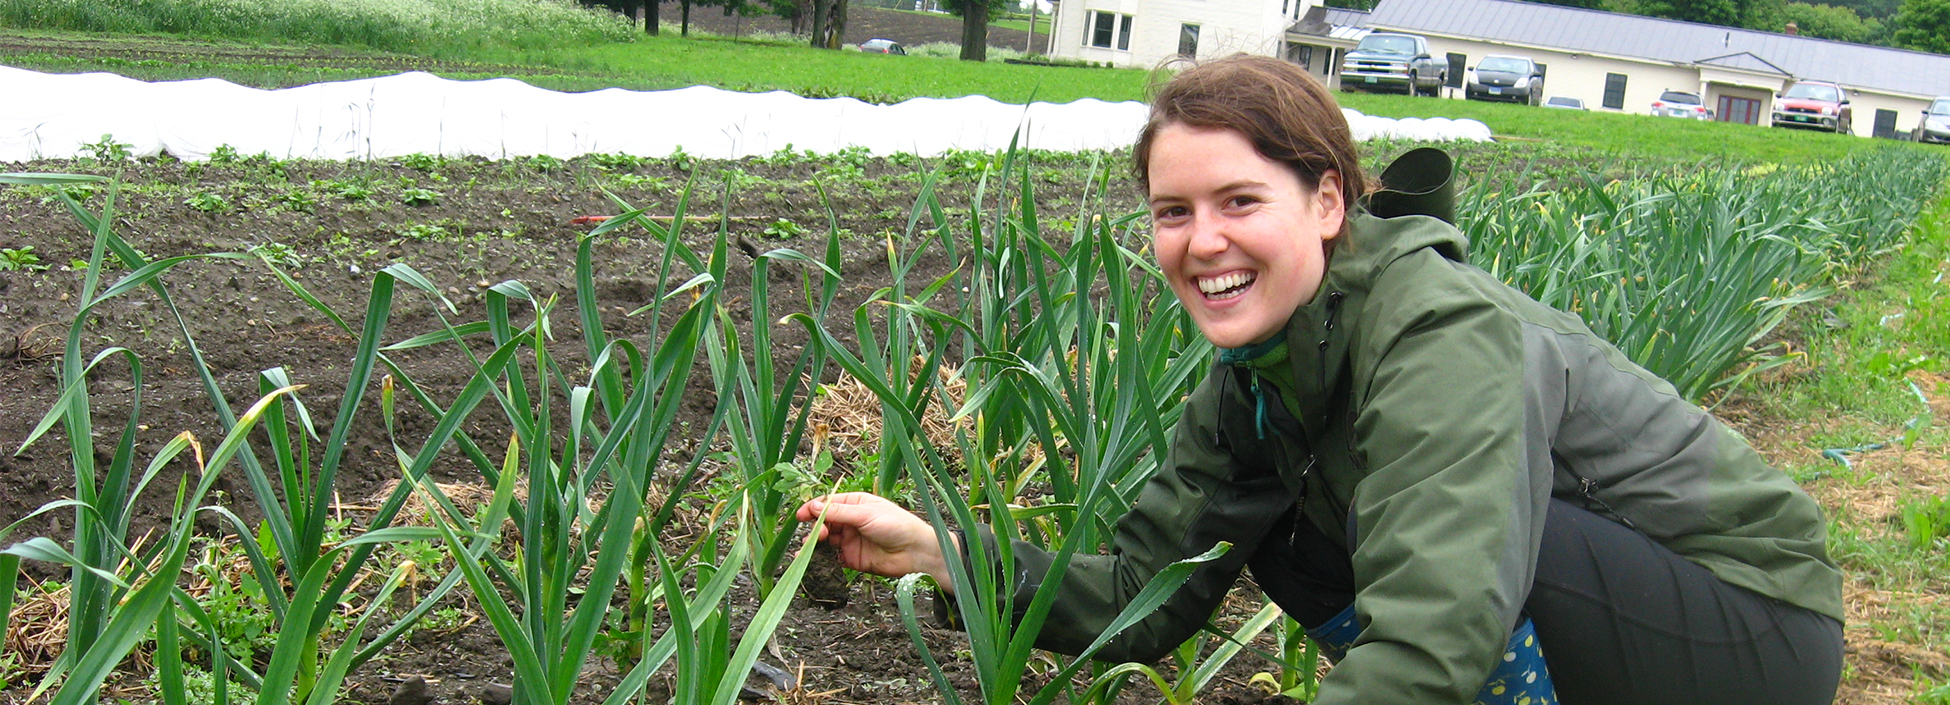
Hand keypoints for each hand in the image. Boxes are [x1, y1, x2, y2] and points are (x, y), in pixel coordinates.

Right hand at [796, 492, 960, 592]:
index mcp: (855, 504)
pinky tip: (810, 560)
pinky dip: (820, 558)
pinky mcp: (851, 559)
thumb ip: (839, 512)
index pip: (828, 504)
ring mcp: (850, 540)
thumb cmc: (896, 525)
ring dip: (814, 543)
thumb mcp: (866, 514)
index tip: (801, 516)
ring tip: (809, 548)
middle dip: (815, 527)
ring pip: (825, 541)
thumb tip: (814, 506)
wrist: (915, 552)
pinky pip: (831, 558)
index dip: (813, 509)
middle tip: (818, 534)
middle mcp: (850, 522)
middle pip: (823, 523)